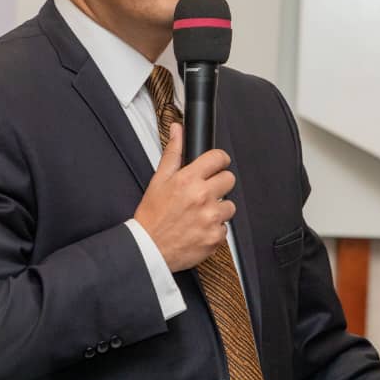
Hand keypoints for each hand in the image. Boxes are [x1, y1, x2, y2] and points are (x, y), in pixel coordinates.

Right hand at [133, 123, 236, 271]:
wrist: (149, 249)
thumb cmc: (152, 216)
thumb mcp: (158, 180)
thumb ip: (173, 153)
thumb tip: (177, 130)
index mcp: (189, 180)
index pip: (219, 158)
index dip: (218, 161)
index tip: (215, 165)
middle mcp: (203, 197)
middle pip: (230, 179)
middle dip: (219, 184)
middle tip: (204, 192)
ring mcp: (211, 218)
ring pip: (230, 205)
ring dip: (218, 208)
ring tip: (200, 213)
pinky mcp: (216, 237)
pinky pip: (225, 228)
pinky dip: (215, 229)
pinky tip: (199, 228)